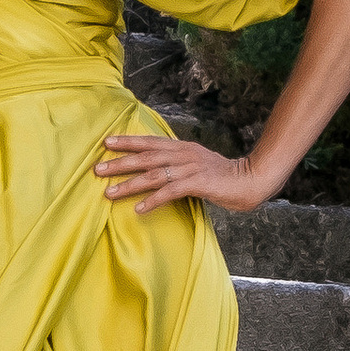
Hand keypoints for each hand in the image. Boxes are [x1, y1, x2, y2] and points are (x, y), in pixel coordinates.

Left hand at [94, 132, 281, 216]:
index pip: (150, 142)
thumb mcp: (198, 165)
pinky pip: (171, 192)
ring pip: (154, 175)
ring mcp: (191, 168)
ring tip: (109, 192)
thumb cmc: (224, 176)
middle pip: (146, 156)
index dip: (128, 141)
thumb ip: (179, 165)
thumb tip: (158, 171)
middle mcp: (184, 155)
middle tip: (97, 168)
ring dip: (129, 184)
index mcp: (183, 148)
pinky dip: (153, 200)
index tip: (106, 142)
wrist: (252, 179)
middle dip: (120, 162)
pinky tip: (139, 209)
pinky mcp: (199, 184)